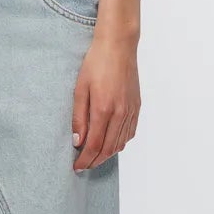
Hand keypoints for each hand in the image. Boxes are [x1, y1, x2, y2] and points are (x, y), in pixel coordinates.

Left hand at [71, 30, 139, 169]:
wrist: (118, 46)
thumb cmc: (96, 63)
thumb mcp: (80, 89)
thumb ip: (79, 117)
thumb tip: (78, 141)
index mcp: (104, 109)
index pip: (94, 145)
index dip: (85, 159)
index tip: (76, 167)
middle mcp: (120, 113)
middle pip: (108, 149)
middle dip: (95, 161)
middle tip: (83, 166)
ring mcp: (131, 110)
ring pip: (120, 143)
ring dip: (107, 155)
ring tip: (94, 157)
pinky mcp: (136, 106)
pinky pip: (130, 133)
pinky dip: (120, 143)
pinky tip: (111, 143)